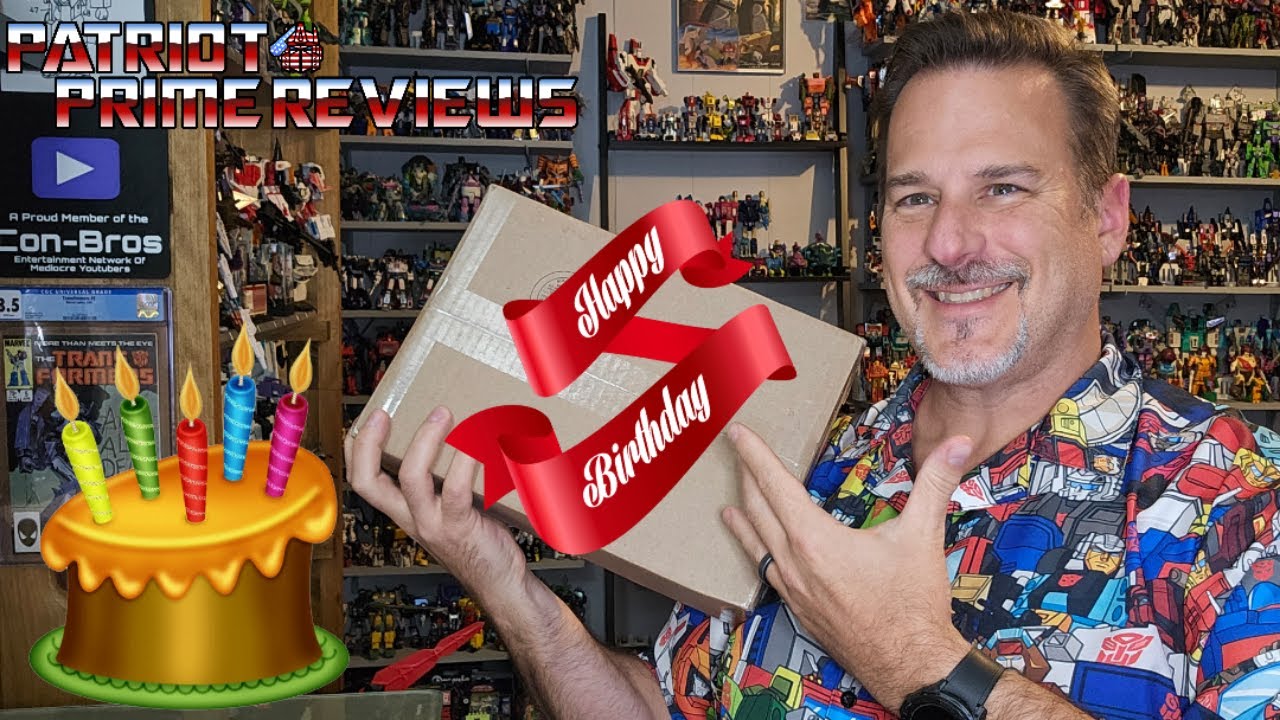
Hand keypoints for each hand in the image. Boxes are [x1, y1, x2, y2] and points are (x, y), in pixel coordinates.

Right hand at [346, 407, 528, 601]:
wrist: (501, 582)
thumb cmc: (481, 542)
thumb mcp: (452, 510)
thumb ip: (446, 483)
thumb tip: (461, 437)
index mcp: (406, 513)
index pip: (363, 482)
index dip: (356, 452)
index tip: (366, 420)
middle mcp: (412, 518)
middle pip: (368, 482)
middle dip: (368, 443)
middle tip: (382, 414)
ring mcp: (433, 524)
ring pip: (411, 478)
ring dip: (425, 440)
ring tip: (442, 414)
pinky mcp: (459, 527)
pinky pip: (455, 490)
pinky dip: (464, 463)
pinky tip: (474, 446)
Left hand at [721, 423, 972, 712]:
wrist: (911, 666)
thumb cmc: (913, 608)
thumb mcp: (924, 535)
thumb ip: (936, 482)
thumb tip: (958, 445)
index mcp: (816, 541)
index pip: (775, 486)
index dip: (755, 456)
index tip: (738, 435)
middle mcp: (795, 565)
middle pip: (757, 511)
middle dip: (745, 479)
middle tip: (735, 456)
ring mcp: (793, 590)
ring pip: (756, 545)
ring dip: (744, 519)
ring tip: (729, 505)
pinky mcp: (799, 610)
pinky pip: (767, 574)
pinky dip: (757, 554)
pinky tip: (759, 553)